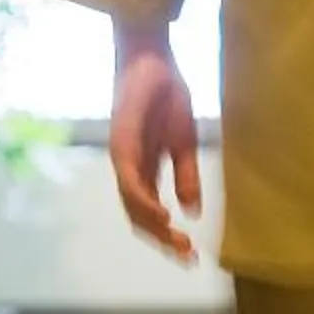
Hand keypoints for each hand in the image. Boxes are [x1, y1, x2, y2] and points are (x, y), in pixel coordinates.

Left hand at [109, 26, 203, 263]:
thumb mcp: (184, 141)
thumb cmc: (166, 92)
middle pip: (138, 216)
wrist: (151, 55)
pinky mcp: (122, 143)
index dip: (167, 235)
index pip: (149, 211)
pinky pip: (131, 182)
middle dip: (162, 240)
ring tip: (178, 242)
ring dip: (155, 227)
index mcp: (143, 168)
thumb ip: (186, 176)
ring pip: (132, 205)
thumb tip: (191, 211)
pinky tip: (164, 216)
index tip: (191, 254)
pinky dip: (146, 203)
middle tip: (188, 258)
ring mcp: (122, 157)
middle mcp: (128, 167)